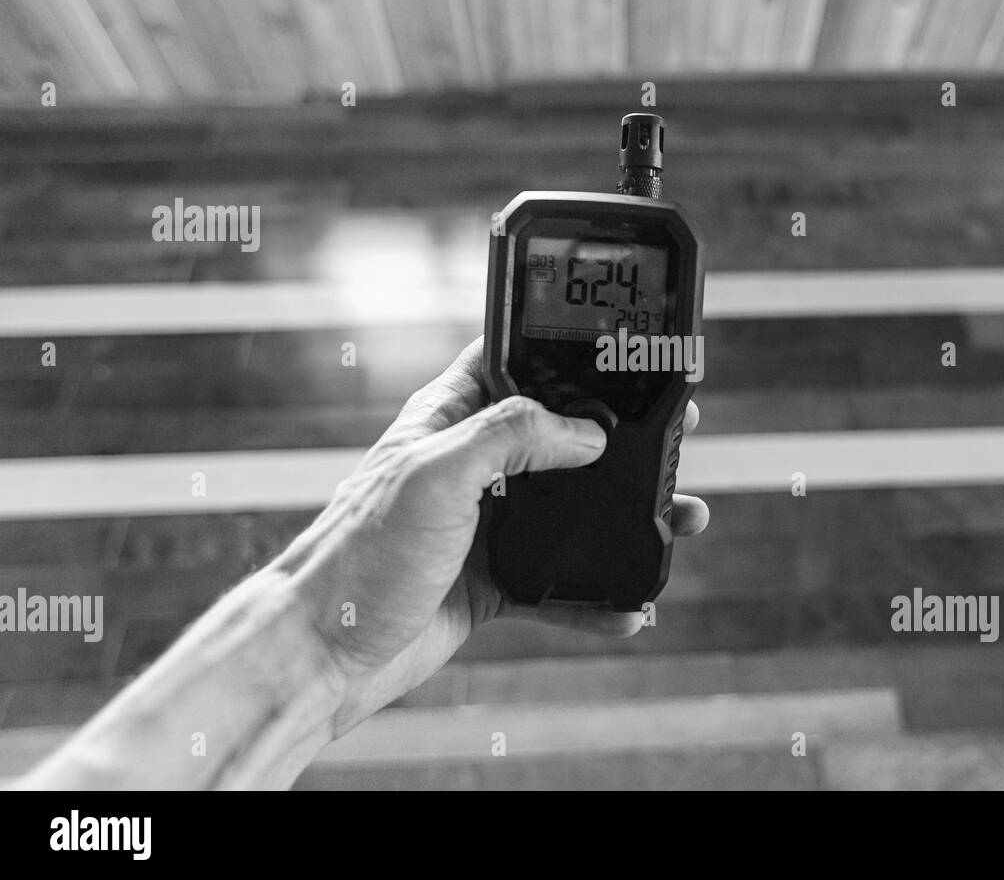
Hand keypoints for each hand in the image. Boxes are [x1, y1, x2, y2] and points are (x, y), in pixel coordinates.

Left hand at [276, 337, 708, 734]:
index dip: (563, 351)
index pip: (512, 363)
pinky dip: (596, 596)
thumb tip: (587, 434)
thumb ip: (511, 436)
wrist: (322, 655)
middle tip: (676, 429)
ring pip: (571, 513)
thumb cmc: (358, 554)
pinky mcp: (490, 582)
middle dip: (620, 438)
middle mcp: (471, 468)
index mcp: (447, 420)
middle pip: (560, 438)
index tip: (621, 348)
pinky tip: (632, 605)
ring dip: (624, 516)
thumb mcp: (435, 472)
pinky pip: (557, 584)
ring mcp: (483, 526)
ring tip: (680, 516)